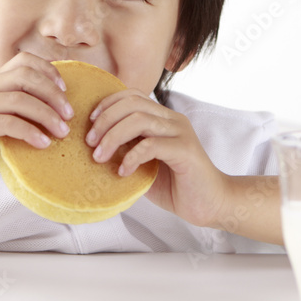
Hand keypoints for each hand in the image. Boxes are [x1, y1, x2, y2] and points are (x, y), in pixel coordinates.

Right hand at [0, 52, 74, 196]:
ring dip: (47, 114)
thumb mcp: (6, 129)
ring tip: (62, 132)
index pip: (23, 61)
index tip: (65, 91)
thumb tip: (63, 115)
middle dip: (53, 94)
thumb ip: (26, 117)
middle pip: (25, 76)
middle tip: (69, 114)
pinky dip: (31, 132)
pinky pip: (8, 122)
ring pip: (19, 99)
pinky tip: (44, 143)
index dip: (49, 71)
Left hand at [86, 90, 229, 227]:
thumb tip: (96, 147)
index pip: (133, 96)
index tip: (90, 124)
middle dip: (105, 120)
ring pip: (140, 119)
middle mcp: (173, 120)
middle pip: (132, 103)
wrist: (210, 204)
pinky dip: (132, 156)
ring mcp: (180, 133)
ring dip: (113, 137)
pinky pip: (152, 145)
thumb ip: (127, 150)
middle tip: (90, 143)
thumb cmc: (177, 186)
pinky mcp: (185, 151)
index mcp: (163, 118)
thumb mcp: (145, 164)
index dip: (107, 104)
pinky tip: (123, 172)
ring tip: (100, 157)